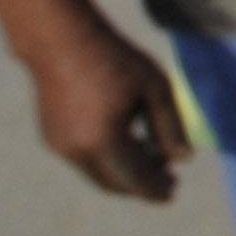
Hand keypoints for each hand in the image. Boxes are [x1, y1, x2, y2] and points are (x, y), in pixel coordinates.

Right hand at [18, 13, 186, 201]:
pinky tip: (128, 142)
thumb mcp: (155, 89)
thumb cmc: (114, 60)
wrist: (60, 40)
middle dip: (142, 184)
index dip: (156, 190)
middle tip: (169, 178)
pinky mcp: (51, 137)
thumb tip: (184, 160)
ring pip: (98, 173)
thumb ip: (171, 127)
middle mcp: (77, 150)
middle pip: (115, 183)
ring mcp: (60, 145)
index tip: (172, 194)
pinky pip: (84, 159)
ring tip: (153, 157)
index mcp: (104, 141)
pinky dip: (107, 160)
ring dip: (124, 172)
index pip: (136, 180)